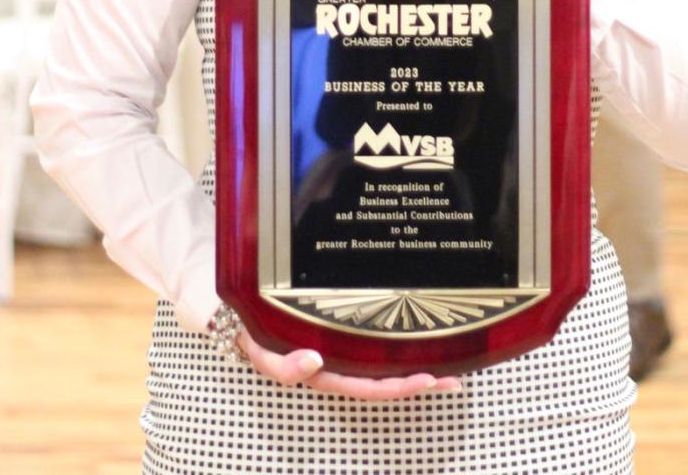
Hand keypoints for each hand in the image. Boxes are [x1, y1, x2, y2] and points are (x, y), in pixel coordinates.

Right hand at [238, 328, 461, 398]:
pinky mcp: (340, 327)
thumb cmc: (250, 325)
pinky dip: (396, 347)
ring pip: (379, 364)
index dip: (394, 388)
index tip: (426, 380)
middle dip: (415, 382)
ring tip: (449, 369)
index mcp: (319, 370)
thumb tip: (314, 363)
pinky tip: (422, 344)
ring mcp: (339, 346)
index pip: (363, 385)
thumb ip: (279, 364)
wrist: (235, 300)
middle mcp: (334, 362)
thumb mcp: (258, 348)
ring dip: (412, 367)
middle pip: (380, 380)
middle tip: (452, 379)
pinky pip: (371, 343)